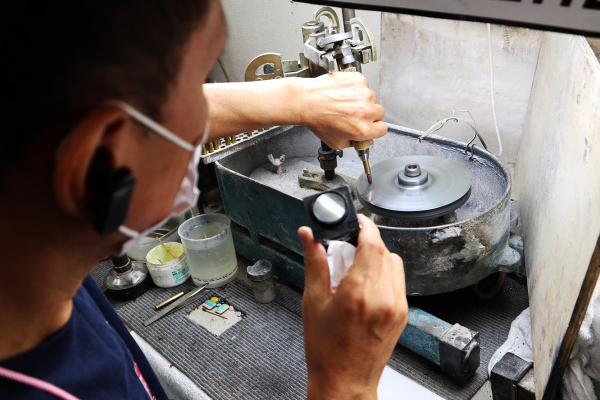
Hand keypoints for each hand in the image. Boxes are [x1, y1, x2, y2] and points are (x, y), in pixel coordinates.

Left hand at [296, 72, 387, 149]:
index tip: (370, 126)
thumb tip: (366, 141)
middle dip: (370, 114)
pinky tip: (344, 93)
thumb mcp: (336, 143)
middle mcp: (366, 111)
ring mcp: (363, 94)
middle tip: (354, 113)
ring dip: (362, 100)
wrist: (307, 101)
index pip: (383, 129)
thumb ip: (355, 144)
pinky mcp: (359, 80)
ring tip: (346, 102)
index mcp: (363, 129)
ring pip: (371, 98)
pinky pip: (364, 85)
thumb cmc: (318, 120)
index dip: (375, 128)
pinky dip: (356, 88)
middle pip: (379, 113)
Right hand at [298, 214, 407, 399]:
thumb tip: (309, 236)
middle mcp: (384, 297)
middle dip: (366, 242)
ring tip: (355, 268)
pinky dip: (384, 273)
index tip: (355, 220)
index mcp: (359, 292)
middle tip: (346, 247)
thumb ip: (315, 262)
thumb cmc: (327, 349)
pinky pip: (398, 280)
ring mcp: (397, 306)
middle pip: (383, 250)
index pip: (371, 242)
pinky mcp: (403, 314)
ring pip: (394, 263)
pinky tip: (366, 284)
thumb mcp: (313, 301)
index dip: (363, 225)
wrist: (345, 381)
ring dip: (377, 256)